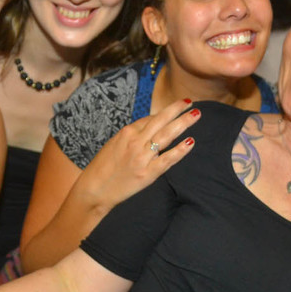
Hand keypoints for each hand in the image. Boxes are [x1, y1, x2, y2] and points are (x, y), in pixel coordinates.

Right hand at [78, 98, 198, 210]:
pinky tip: (191, 142)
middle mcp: (135, 141)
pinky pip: (167, 159)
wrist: (94, 189)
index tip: (176, 109)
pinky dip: (180, 150)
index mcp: (126, 132)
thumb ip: (132, 136)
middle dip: (177, 109)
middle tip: (190, 102)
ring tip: (196, 114)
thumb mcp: (114, 144)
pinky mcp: (147, 173)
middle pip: (160, 120)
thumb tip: (149, 128)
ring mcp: (142, 157)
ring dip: (183, 123)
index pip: (150, 119)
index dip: (164, 114)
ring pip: (167, 135)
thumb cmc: (103, 168)